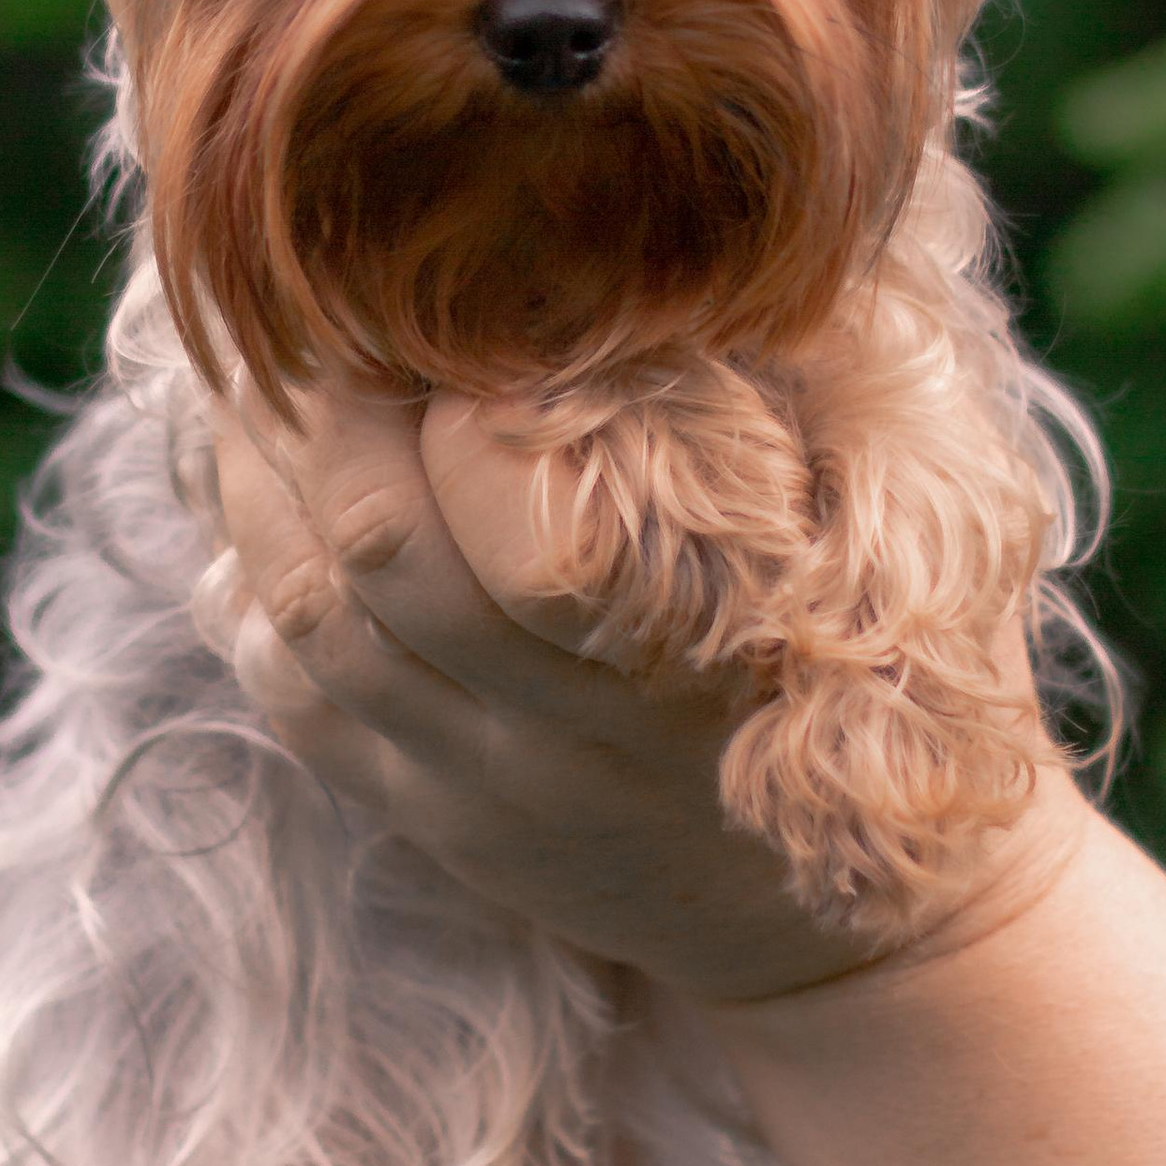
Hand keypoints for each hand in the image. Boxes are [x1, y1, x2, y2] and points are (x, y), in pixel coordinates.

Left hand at [201, 379, 1075, 1002]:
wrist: (878, 920)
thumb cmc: (901, 672)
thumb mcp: (916, 523)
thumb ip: (802, 388)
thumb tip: (681, 244)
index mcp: (698, 645)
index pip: (523, 520)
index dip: (462, 394)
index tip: (445, 292)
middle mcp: (573, 731)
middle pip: (383, 553)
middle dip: (321, 405)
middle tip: (306, 295)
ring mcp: (487, 789)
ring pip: (315, 625)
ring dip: (257, 482)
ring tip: (249, 372)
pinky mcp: (439, 824)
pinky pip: (299, 709)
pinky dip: (250, 594)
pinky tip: (249, 503)